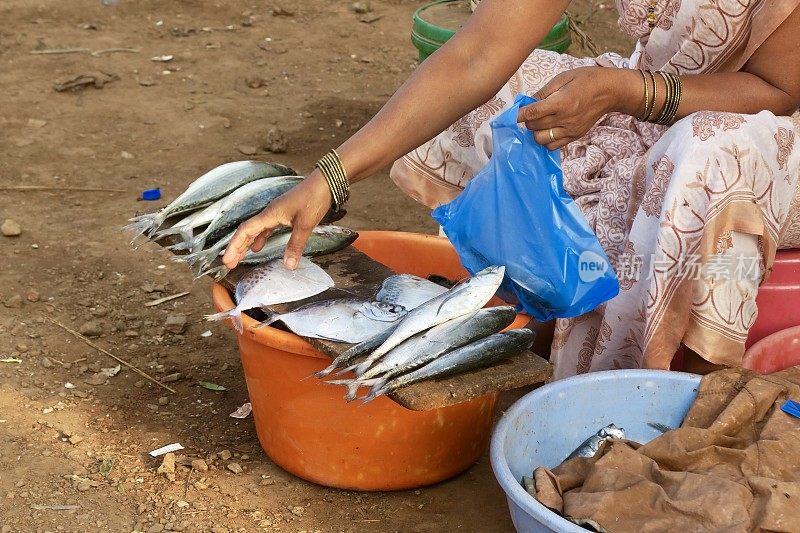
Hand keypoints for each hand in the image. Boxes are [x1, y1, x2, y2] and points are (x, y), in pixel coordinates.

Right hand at [221, 172, 332, 270]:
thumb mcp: (305, 224)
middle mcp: (269, 213)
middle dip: (237, 247)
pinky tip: (258, 247)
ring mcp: (276, 213)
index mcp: (270, 214)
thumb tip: (288, 266)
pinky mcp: (284, 214)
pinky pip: (266, 228)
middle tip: (229, 264)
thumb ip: (295, 245)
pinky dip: (260, 238)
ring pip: (256, 230)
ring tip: (239, 258)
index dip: (235, 246)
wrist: (325, 183)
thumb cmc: (314, 199)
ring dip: (247, 244)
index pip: (246, 231)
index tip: (227, 260)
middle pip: (247, 231)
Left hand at [517, 66, 637, 149]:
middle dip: (527, 120)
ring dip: (535, 132)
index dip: (518, 115)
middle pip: (534, 127)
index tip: (510, 115)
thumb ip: (543, 92)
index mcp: (561, 102)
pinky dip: (545, 140)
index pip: (532, 113)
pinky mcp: (574, 137)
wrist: (610, 92)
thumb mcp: (563, 78)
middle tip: (531, 112)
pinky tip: (548, 130)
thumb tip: (526, 102)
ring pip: (540, 139)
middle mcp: (565, 119)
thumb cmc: (585, 80)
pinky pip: (552, 146)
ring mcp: (570, 130)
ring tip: (540, 122)